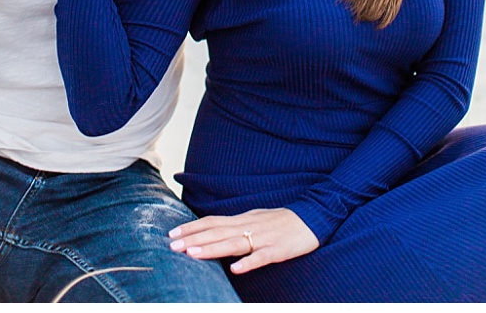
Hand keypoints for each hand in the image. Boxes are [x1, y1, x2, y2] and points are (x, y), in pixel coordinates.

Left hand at [167, 208, 318, 273]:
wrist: (313, 217)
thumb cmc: (281, 221)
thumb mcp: (254, 219)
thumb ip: (235, 225)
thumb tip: (214, 230)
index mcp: (242, 219)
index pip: (211, 222)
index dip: (191, 227)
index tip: (172, 232)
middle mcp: (248, 226)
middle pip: (216, 232)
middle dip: (193, 239)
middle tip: (172, 245)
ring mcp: (263, 238)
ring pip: (233, 243)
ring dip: (211, 249)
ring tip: (192, 254)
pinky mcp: (278, 250)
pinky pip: (261, 257)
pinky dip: (248, 262)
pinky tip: (236, 269)